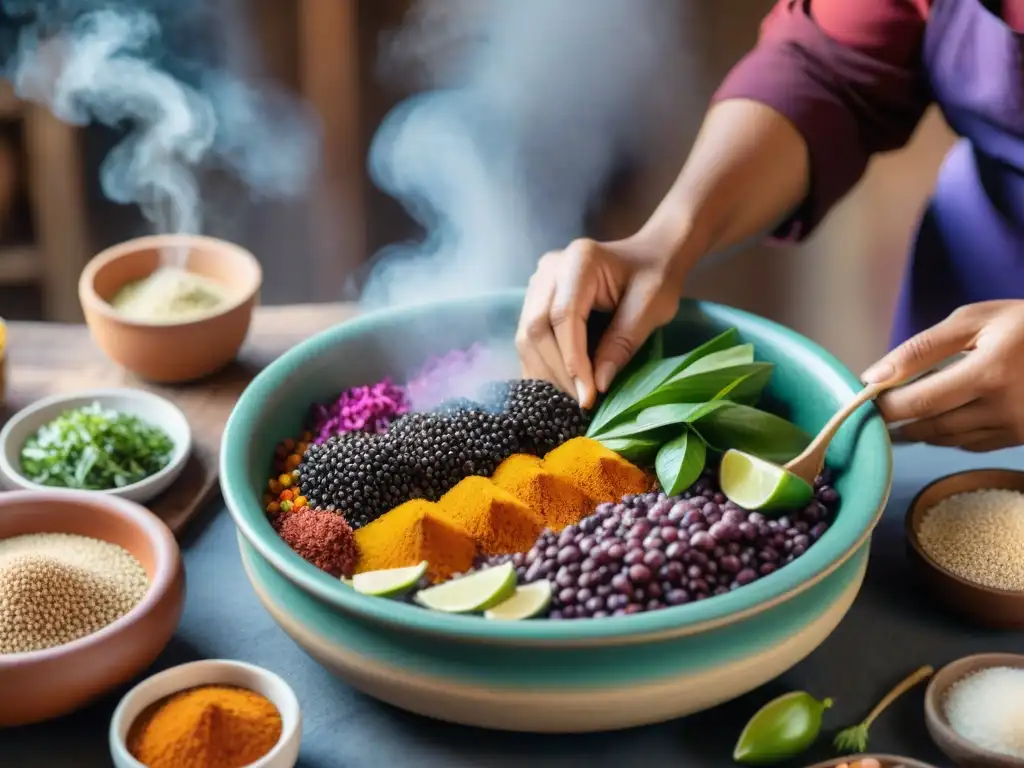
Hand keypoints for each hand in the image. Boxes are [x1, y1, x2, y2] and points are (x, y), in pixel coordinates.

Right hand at [516, 235, 683, 408]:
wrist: (650, 255)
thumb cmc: (656, 276)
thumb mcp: (651, 308)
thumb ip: (623, 342)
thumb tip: (597, 384)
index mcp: (580, 261)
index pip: (563, 316)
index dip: (572, 360)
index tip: (588, 396)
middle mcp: (550, 269)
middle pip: (536, 326)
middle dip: (556, 371)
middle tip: (579, 404)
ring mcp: (538, 282)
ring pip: (526, 335)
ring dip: (545, 372)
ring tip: (569, 400)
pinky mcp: (535, 298)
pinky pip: (528, 337)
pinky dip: (541, 365)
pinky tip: (557, 387)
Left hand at [862, 300, 1023, 450]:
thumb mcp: (975, 320)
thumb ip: (921, 349)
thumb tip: (872, 377)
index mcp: (990, 372)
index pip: (919, 401)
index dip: (884, 406)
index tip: (862, 399)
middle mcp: (1005, 407)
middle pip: (931, 426)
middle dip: (897, 422)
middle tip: (874, 412)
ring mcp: (1017, 428)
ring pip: (949, 439)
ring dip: (919, 430)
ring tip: (899, 416)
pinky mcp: (1023, 438)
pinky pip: (972, 444)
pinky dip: (948, 435)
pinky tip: (937, 421)